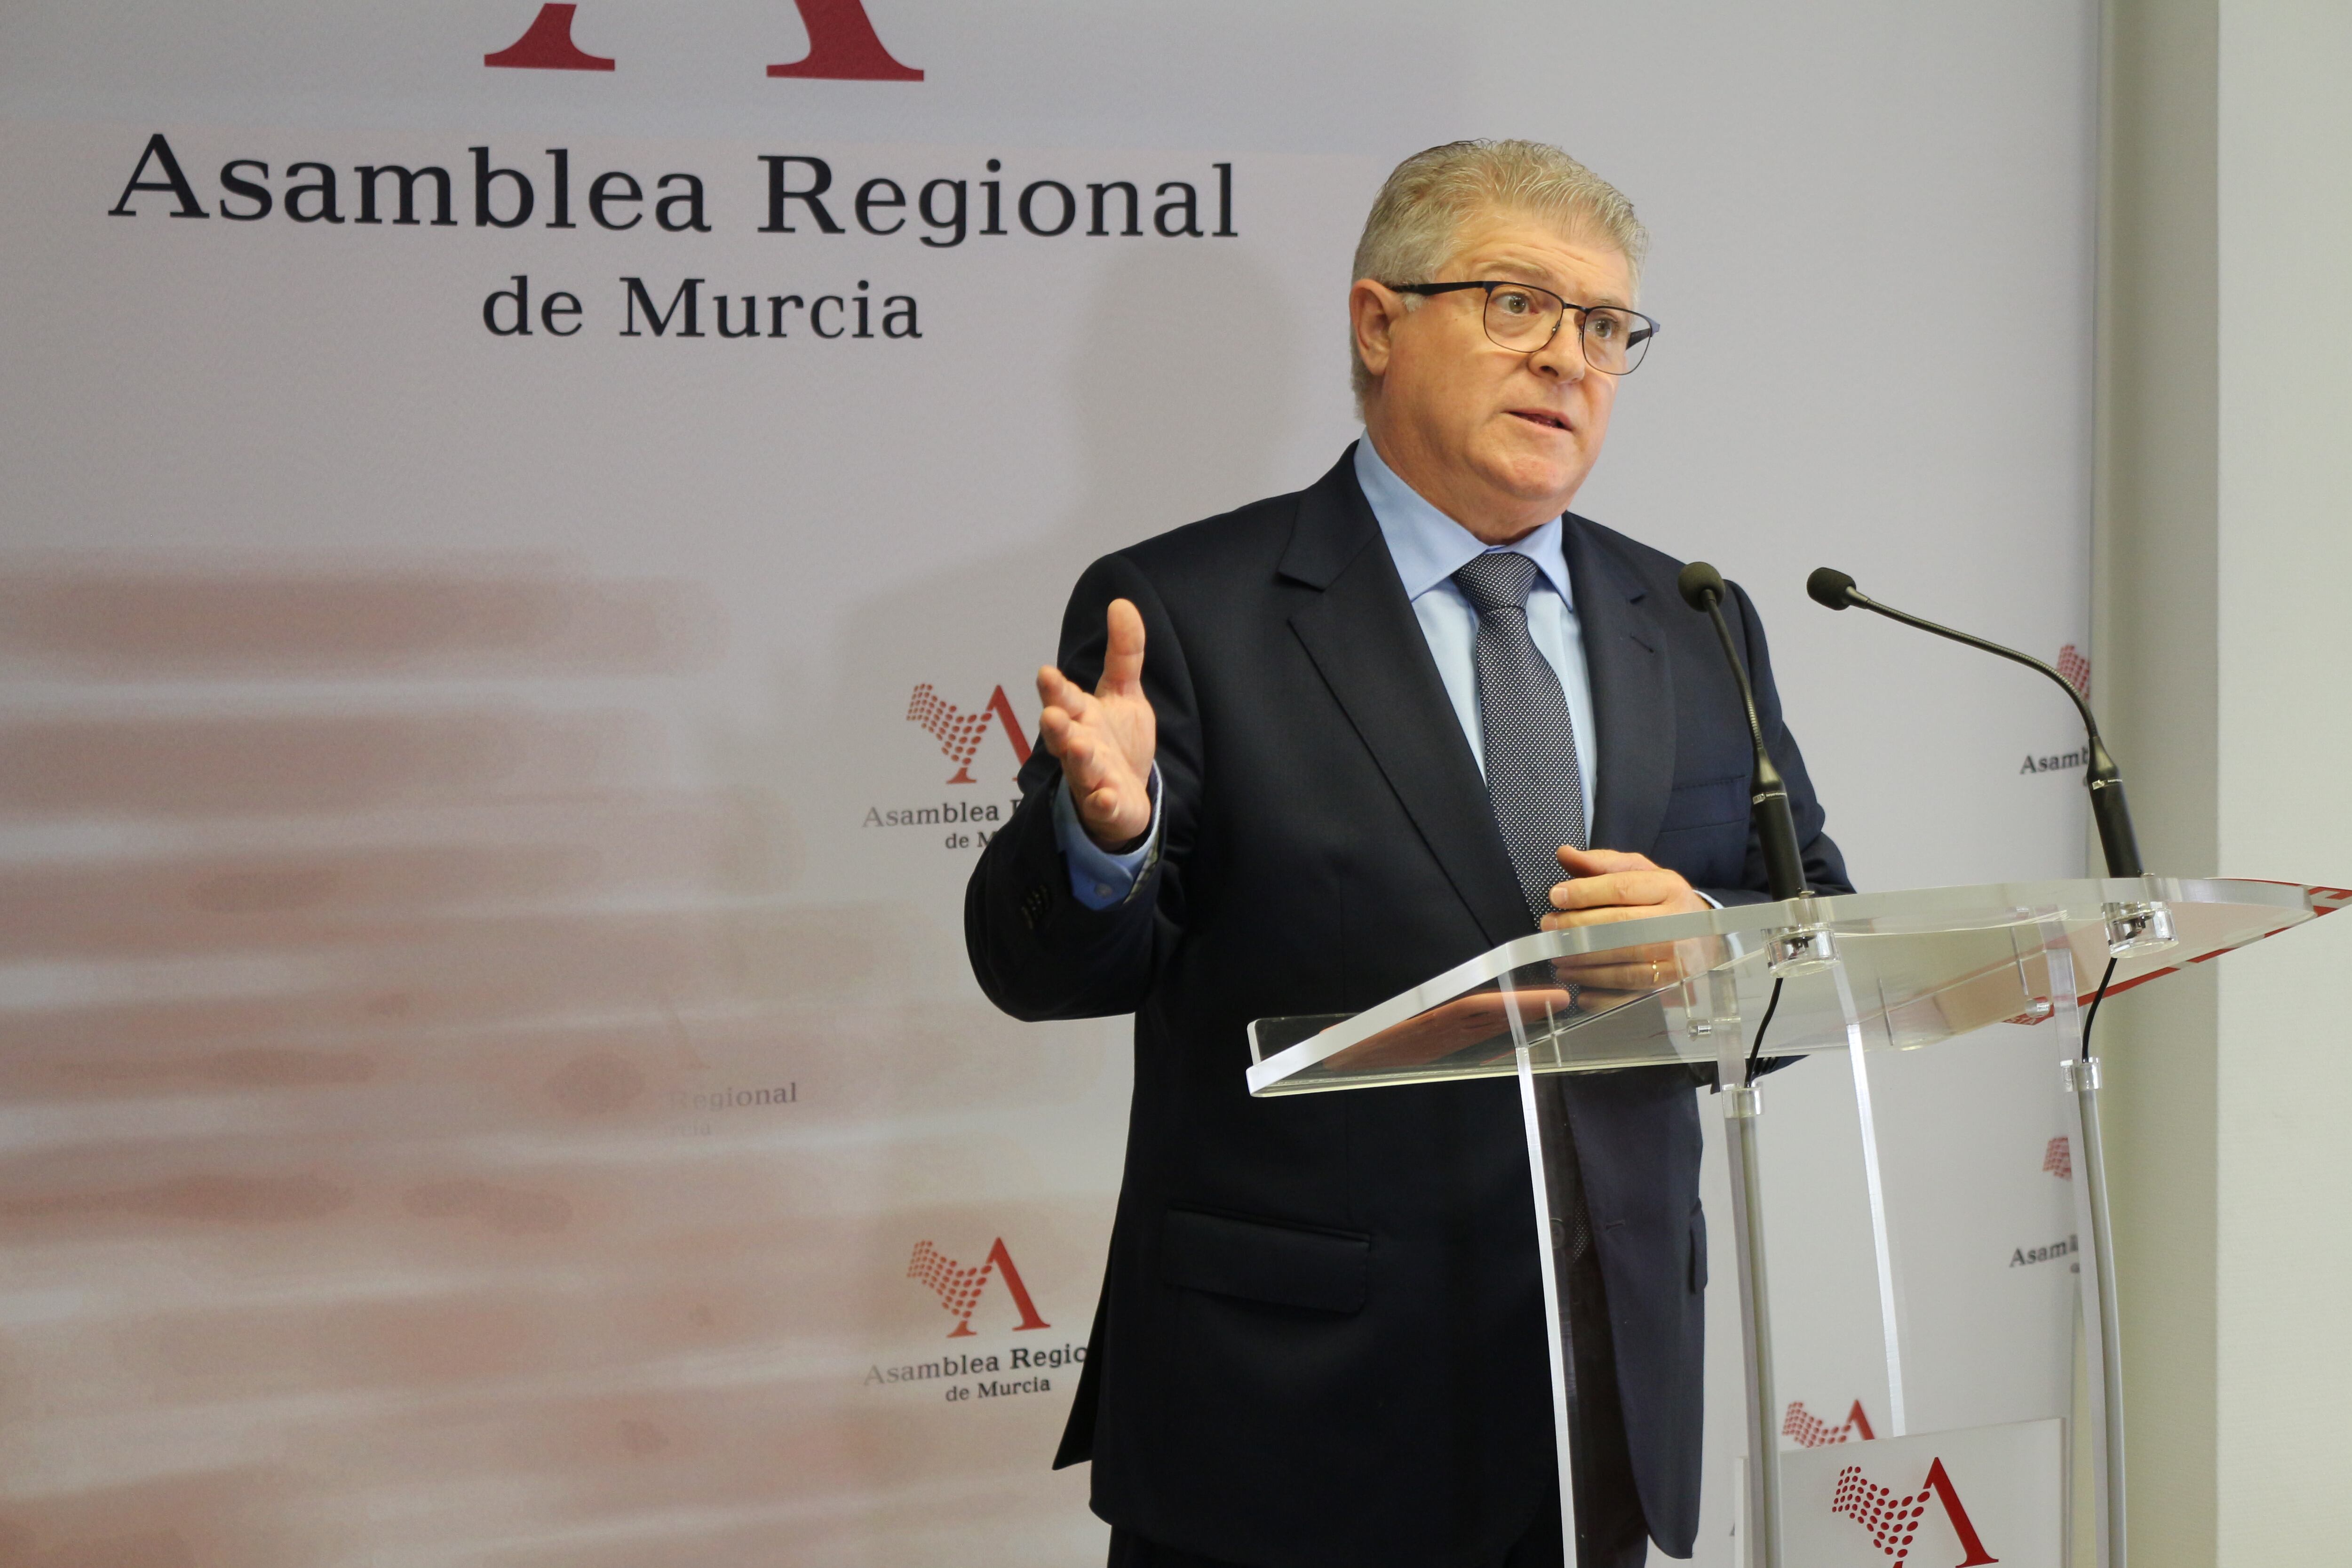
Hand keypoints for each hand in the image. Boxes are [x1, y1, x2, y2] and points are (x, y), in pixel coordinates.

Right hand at [1037, 598, 1156, 850]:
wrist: (1126, 797)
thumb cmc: (1117, 742)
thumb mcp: (1125, 693)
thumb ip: (1124, 652)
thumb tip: (1121, 602)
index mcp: (1080, 716)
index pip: (1064, 698)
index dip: (1055, 688)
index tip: (1046, 673)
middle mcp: (1079, 745)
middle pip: (1063, 734)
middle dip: (1056, 725)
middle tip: (1050, 714)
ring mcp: (1090, 778)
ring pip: (1080, 769)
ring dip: (1078, 759)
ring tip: (1079, 748)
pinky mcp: (1105, 805)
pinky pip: (1102, 805)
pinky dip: (1103, 803)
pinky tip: (1106, 798)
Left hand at [1540, 846, 1713, 993]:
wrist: (1706, 937)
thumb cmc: (1662, 901)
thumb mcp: (1639, 874)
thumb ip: (1601, 864)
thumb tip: (1564, 854)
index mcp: (1669, 888)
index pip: (1622, 888)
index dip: (1585, 892)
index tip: (1556, 896)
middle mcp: (1678, 923)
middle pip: (1619, 926)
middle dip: (1577, 928)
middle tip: (1549, 929)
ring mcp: (1678, 958)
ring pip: (1623, 963)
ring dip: (1583, 964)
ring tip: (1558, 958)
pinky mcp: (1672, 986)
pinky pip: (1632, 994)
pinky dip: (1602, 996)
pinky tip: (1581, 990)